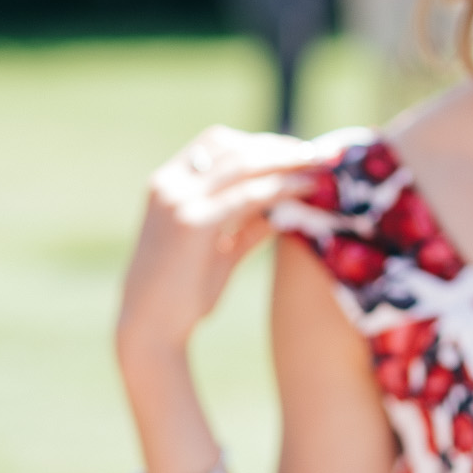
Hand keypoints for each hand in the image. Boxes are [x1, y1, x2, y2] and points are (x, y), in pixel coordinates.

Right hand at [117, 126, 344, 367]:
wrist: (150, 331)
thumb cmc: (182, 294)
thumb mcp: (217, 249)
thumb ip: (246, 223)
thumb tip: (286, 204)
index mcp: (167, 183)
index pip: (217, 142)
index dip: (260, 141)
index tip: (296, 150)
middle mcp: (169, 185)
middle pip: (234, 146)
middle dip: (281, 146)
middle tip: (319, 155)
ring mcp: (178, 201)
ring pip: (244, 164)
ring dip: (288, 161)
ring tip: (323, 167)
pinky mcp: (192, 224)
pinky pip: (249, 194)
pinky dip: (283, 187)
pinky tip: (309, 189)